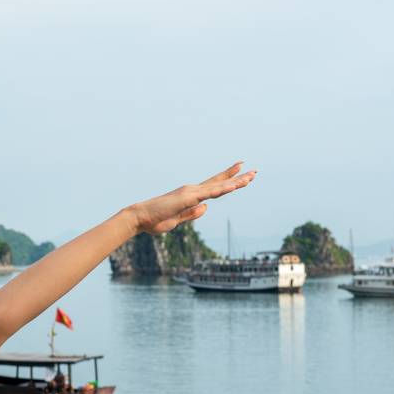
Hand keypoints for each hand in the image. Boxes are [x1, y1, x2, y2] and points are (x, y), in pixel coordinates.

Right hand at [126, 162, 256, 234]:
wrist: (140, 218)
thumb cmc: (156, 221)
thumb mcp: (178, 220)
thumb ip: (192, 214)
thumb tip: (206, 209)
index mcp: (191, 196)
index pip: (213, 186)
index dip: (228, 180)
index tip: (241, 172)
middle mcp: (192, 191)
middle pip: (219, 183)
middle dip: (237, 177)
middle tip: (254, 172)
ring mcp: (190, 193)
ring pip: (218, 186)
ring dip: (235, 182)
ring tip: (251, 177)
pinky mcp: (187, 198)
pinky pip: (209, 193)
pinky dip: (222, 189)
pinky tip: (234, 186)